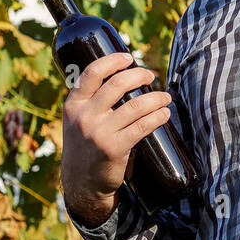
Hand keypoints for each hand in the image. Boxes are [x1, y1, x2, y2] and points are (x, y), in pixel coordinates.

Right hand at [60, 52, 171, 224]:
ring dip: (157, 98)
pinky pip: (143, 126)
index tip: (129, 57)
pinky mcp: (114, 148)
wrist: (82, 182)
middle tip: (151, 76)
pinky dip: (158, 116)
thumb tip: (123, 76)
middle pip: (117, 84)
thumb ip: (91, 101)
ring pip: (136, 105)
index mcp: (73, 105)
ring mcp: (99, 133)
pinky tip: (165, 113)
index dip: (113, 61)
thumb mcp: (77, 120)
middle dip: (140, 75)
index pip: (92, 73)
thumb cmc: (86, 145)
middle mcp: (84, 116)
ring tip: (166, 98)